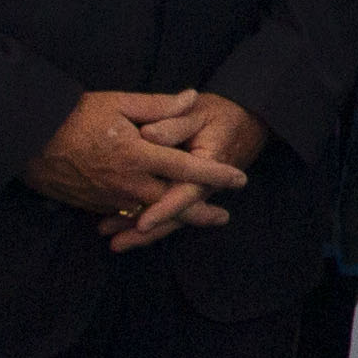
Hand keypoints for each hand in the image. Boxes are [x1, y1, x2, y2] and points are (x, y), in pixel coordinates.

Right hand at [22, 90, 245, 248]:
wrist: (26, 139)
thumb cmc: (74, 115)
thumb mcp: (119, 103)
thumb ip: (158, 105)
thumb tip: (191, 99)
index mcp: (139, 155)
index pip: (186, 168)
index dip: (215, 175)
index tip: (239, 179)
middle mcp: (127, 182)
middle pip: (172, 202)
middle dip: (200, 211)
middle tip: (223, 217)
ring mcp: (109, 198)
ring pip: (148, 213)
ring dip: (172, 218)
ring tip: (195, 220)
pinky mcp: (93, 204)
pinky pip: (125, 214)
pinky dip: (142, 218)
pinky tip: (154, 218)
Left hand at [105, 92, 271, 250]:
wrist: (243, 120)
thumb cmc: (219, 115)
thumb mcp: (198, 113)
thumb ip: (173, 124)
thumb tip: (147, 135)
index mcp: (209, 165)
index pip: (186, 193)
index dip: (164, 209)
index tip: (143, 223)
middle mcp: (203, 185)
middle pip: (175, 215)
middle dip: (146, 232)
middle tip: (116, 243)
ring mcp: (194, 191)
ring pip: (170, 218)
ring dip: (142, 232)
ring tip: (114, 243)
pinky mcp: (186, 191)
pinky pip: (168, 210)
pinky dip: (146, 219)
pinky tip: (122, 228)